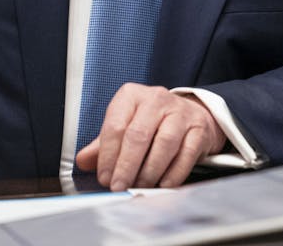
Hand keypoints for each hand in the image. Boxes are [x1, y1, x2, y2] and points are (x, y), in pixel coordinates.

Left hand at [75, 84, 225, 189]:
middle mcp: (156, 99)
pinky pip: (185, 155)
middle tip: (119, 186)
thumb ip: (103, 144)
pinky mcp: (199, 129)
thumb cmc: (151, 122)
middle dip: (126, 166)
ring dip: (149, 172)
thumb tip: (82, 161)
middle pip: (138, 135)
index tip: (104, 177)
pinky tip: (162, 184)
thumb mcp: (124, 125)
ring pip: (164, 145)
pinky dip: (173, 174)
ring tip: (140, 186)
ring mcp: (181, 112)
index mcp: (131, 95)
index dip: (108, 155)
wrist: (190, 114)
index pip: (115, 126)